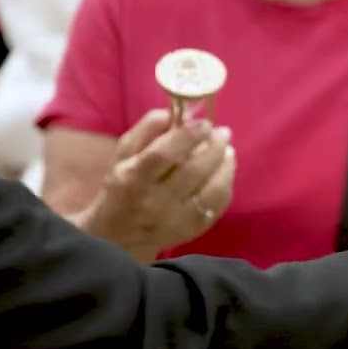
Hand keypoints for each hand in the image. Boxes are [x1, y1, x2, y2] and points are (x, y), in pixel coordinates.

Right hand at [83, 110, 235, 261]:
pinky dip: (226, 182)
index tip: (204, 123)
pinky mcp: (193, 230)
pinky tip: (223, 170)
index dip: (188, 135)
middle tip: (222, 133)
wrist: (120, 236)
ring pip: (213, 189)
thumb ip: (146, 130)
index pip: (163, 154)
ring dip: (226, 164)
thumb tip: (174, 112)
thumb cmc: (122, 186)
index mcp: (134, 178)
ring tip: (227, 150)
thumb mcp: (124, 155)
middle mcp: (155, 201)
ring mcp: (176, 220)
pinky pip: (219, 204)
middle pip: (194, 170)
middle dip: (215, 147)